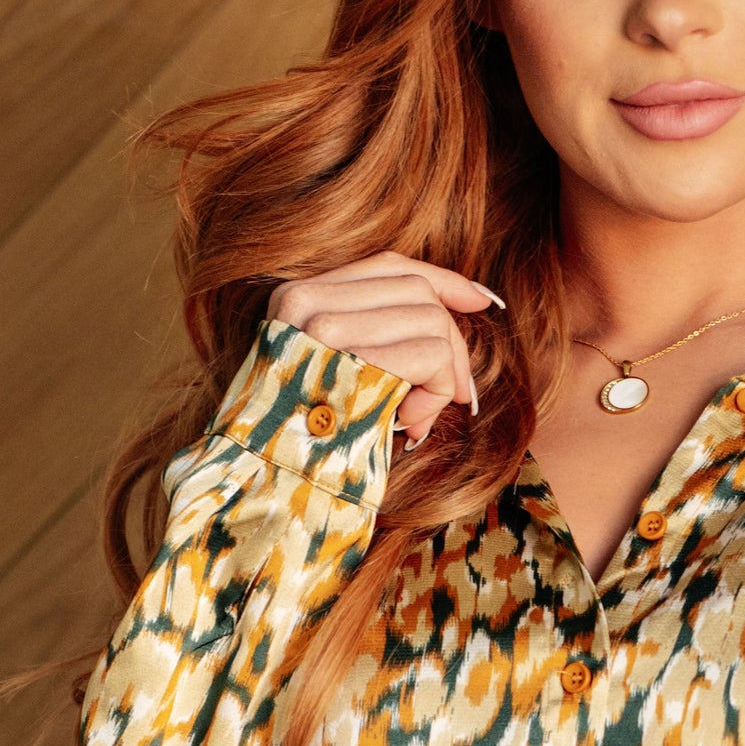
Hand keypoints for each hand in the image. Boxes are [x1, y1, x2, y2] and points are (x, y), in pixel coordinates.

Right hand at [266, 252, 502, 442]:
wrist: (264, 481)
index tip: (480, 299)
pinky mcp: (347, 356)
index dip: (443, 280)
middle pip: (418, 291)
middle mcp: (306, 300)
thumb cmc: (308, 441)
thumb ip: (381, 341)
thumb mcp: (340, 377)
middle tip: (459, 395)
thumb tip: (464, 312)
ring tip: (418, 418)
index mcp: (298, 297)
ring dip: (444, 377)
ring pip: (432, 322)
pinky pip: (430, 354)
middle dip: (453, 345)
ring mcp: (322, 325)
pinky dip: (437, 392)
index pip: (390, 265)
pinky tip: (410, 423)